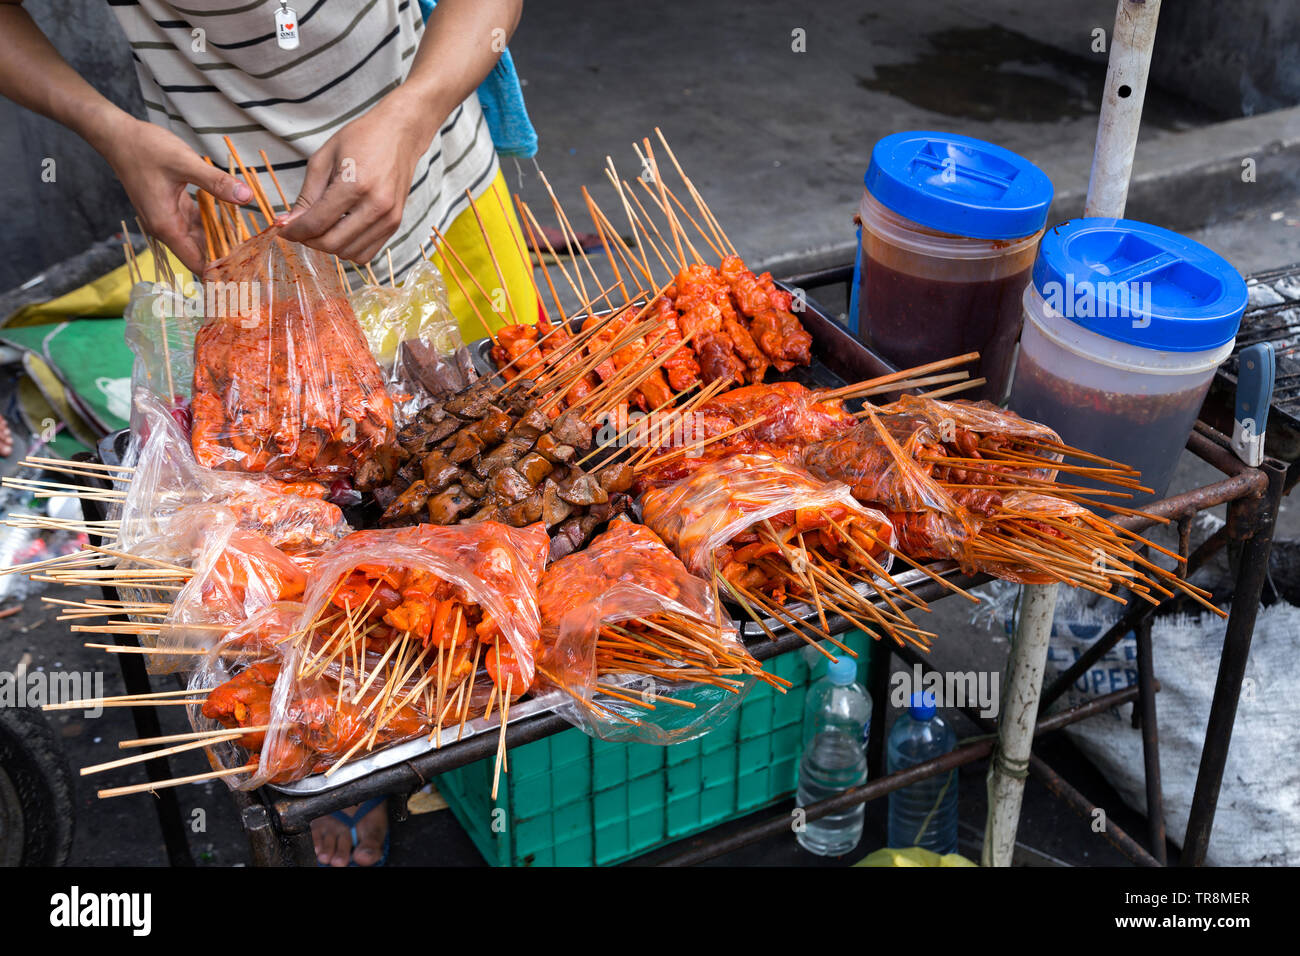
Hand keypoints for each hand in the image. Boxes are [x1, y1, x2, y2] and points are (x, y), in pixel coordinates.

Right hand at [101, 117, 252, 274]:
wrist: (119, 137)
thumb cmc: (146, 149)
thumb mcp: (184, 163)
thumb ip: (216, 182)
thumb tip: (246, 197)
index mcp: (167, 226)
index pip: (197, 264)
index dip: (220, 273)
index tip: (246, 275)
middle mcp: (167, 228)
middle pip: (202, 254)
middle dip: (227, 259)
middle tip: (259, 261)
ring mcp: (169, 219)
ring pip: (201, 239)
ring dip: (223, 242)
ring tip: (254, 247)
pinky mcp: (173, 208)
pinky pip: (198, 224)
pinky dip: (214, 225)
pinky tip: (236, 224)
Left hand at [278, 92, 439, 264]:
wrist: (400, 134)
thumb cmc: (362, 138)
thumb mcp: (324, 159)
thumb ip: (306, 195)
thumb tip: (288, 223)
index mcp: (355, 184)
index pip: (316, 223)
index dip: (294, 231)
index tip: (282, 230)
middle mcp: (376, 205)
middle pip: (332, 243)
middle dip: (309, 240)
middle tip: (300, 229)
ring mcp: (389, 218)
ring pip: (348, 253)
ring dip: (329, 245)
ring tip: (322, 228)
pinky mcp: (396, 224)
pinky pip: (367, 253)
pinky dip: (349, 248)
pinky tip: (341, 231)